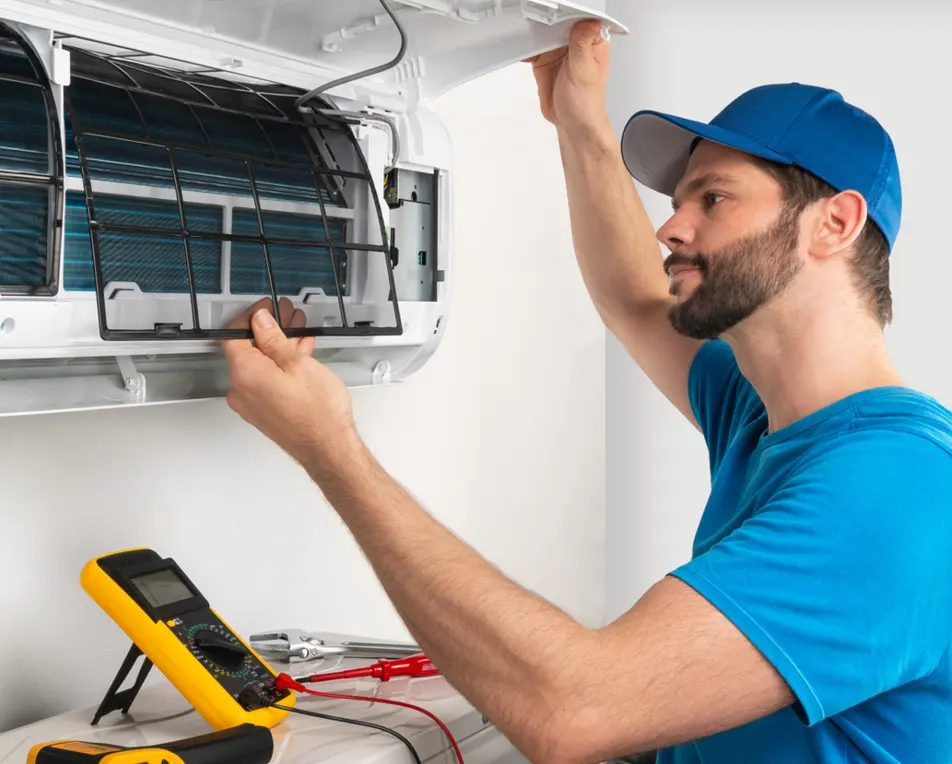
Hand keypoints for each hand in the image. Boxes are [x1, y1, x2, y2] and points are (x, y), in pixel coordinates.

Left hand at [220, 297, 358, 475]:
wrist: (328, 448)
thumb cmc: (318, 413)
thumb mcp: (298, 363)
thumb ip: (273, 338)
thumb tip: (260, 320)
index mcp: (244, 374)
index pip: (232, 335)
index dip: (250, 317)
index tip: (266, 308)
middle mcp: (240, 390)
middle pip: (247, 349)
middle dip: (269, 329)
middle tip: (288, 315)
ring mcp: (250, 403)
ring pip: (259, 364)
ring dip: (277, 347)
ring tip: (300, 333)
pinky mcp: (262, 411)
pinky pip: (265, 380)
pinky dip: (279, 366)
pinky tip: (299, 355)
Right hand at [526, 19, 610, 131]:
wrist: (572, 124)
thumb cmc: (587, 103)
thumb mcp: (584, 72)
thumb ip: (582, 45)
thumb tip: (588, 23)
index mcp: (592, 41)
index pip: (579, 18)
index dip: (567, 13)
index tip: (554, 11)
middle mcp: (575, 44)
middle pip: (558, 22)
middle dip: (544, 20)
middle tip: (532, 19)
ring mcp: (558, 52)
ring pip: (543, 34)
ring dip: (532, 33)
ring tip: (522, 31)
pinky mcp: (544, 61)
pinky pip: (532, 48)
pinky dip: (524, 47)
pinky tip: (520, 47)